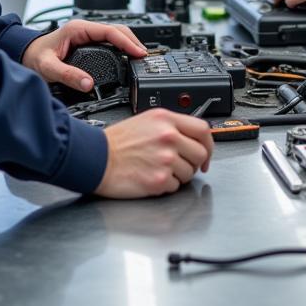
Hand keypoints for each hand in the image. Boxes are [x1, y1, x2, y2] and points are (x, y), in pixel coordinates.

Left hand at [21, 19, 145, 91]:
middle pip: (116, 30)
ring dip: (128, 43)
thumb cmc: (34, 56)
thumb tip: (88, 84)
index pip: (110, 31)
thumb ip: (68, 75)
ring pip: (114, 34)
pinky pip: (109, 40)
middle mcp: (84, 29)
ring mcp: (86, 34)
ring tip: (140, 57)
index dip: (127, 42)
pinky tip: (126, 55)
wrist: (23, 53)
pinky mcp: (86, 41)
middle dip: (133, 41)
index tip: (139, 53)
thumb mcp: (48, 67)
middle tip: (145, 57)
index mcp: (78, 29)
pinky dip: (121, 46)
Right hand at [96, 109, 212, 197]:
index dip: (209, 144)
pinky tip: (151, 176)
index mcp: (166, 119)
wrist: (96, 158)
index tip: (206, 153)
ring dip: (178, 175)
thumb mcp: (146, 121)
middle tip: (179, 165)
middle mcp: (168, 137)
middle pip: (201, 153)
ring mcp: (165, 158)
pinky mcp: (159, 179)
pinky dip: (166, 185)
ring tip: (158, 169)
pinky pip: (175, 186)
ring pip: (190, 172)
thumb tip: (191, 138)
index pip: (203, 129)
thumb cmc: (117, 142)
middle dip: (193, 163)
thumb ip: (171, 126)